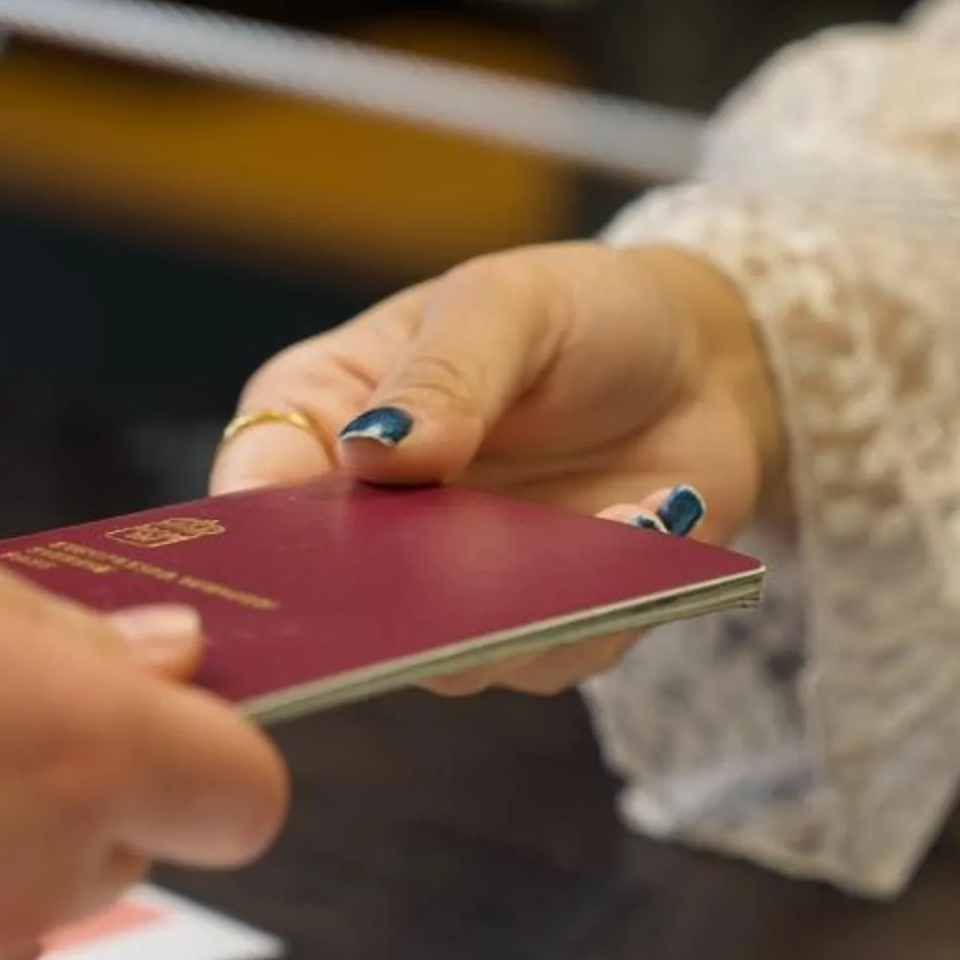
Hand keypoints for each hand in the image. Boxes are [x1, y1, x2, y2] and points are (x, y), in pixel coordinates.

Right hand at [212, 242, 781, 693]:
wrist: (704, 366)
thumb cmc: (579, 315)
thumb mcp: (507, 305)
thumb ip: (444, 375)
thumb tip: (376, 453)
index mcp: (321, 422)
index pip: (256, 497)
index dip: (260, 540)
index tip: (298, 555)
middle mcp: (372, 527)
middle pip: (339, 603)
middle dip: (393, 603)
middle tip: (451, 574)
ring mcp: (449, 593)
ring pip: (445, 653)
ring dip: (516, 608)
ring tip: (598, 525)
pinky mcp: (538, 636)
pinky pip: (553, 653)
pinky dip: (603, 600)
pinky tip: (655, 516)